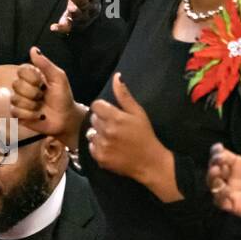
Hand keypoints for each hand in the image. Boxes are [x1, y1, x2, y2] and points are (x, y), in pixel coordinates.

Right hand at [10, 47, 83, 148]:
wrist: (65, 118)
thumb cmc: (63, 97)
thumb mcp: (58, 78)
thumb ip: (45, 64)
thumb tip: (33, 49)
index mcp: (31, 76)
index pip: (21, 70)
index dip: (32, 78)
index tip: (43, 83)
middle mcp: (23, 87)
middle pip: (16, 84)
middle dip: (33, 93)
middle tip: (43, 96)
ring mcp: (19, 101)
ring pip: (15, 99)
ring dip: (32, 105)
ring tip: (41, 107)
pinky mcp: (18, 115)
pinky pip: (15, 112)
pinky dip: (29, 115)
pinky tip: (38, 115)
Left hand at [50, 0, 99, 34]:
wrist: (89, 18)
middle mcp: (88, 9)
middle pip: (84, 4)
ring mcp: (80, 19)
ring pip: (77, 17)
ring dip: (73, 12)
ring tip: (69, 9)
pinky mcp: (71, 27)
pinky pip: (66, 29)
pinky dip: (60, 29)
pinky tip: (53, 27)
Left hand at [87, 73, 178, 199]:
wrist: (150, 162)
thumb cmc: (145, 135)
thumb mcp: (138, 113)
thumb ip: (124, 95)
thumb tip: (116, 77)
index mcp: (116, 117)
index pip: (96, 105)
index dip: (102, 108)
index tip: (111, 113)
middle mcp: (106, 131)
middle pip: (93, 118)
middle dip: (101, 120)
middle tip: (114, 126)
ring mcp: (102, 145)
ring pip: (91, 133)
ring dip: (98, 134)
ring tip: (112, 137)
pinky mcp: (100, 157)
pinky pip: (91, 147)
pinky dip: (98, 146)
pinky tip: (110, 147)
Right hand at [207, 125, 240, 239]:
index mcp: (240, 164)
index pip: (221, 156)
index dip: (216, 152)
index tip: (219, 148)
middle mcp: (234, 177)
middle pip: (214, 170)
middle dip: (213, 165)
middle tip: (219, 163)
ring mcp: (233, 192)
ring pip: (213, 185)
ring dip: (212, 180)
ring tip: (219, 177)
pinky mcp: (236, 206)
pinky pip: (220, 202)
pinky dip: (219, 198)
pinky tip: (226, 193)